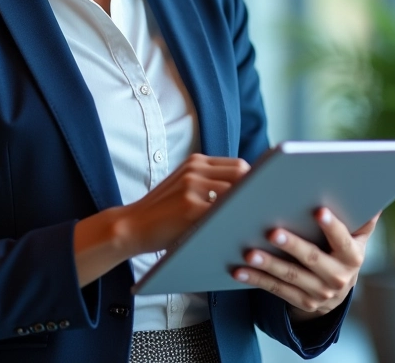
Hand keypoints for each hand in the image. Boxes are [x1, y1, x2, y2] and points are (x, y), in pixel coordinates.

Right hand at [116, 153, 250, 255]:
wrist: (130, 226)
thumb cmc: (161, 214)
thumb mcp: (183, 188)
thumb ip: (208, 184)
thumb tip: (246, 195)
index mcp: (195, 162)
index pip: (237, 164)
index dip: (252, 180)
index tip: (263, 195)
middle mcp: (195, 168)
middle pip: (241, 172)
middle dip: (254, 191)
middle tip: (263, 210)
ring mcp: (192, 185)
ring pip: (235, 191)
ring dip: (248, 206)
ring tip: (256, 223)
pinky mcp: (189, 206)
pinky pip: (222, 211)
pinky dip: (234, 221)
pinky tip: (239, 232)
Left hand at [231, 208, 379, 320]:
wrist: (338, 290)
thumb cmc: (342, 249)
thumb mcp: (357, 236)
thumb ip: (362, 218)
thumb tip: (371, 195)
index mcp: (352, 256)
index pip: (343, 241)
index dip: (332, 227)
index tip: (318, 210)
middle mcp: (337, 277)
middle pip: (313, 260)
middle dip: (292, 246)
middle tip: (272, 231)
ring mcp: (319, 293)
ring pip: (290, 277)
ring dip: (268, 264)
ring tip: (249, 252)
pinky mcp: (301, 302)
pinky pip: (276, 289)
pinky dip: (256, 279)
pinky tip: (239, 270)